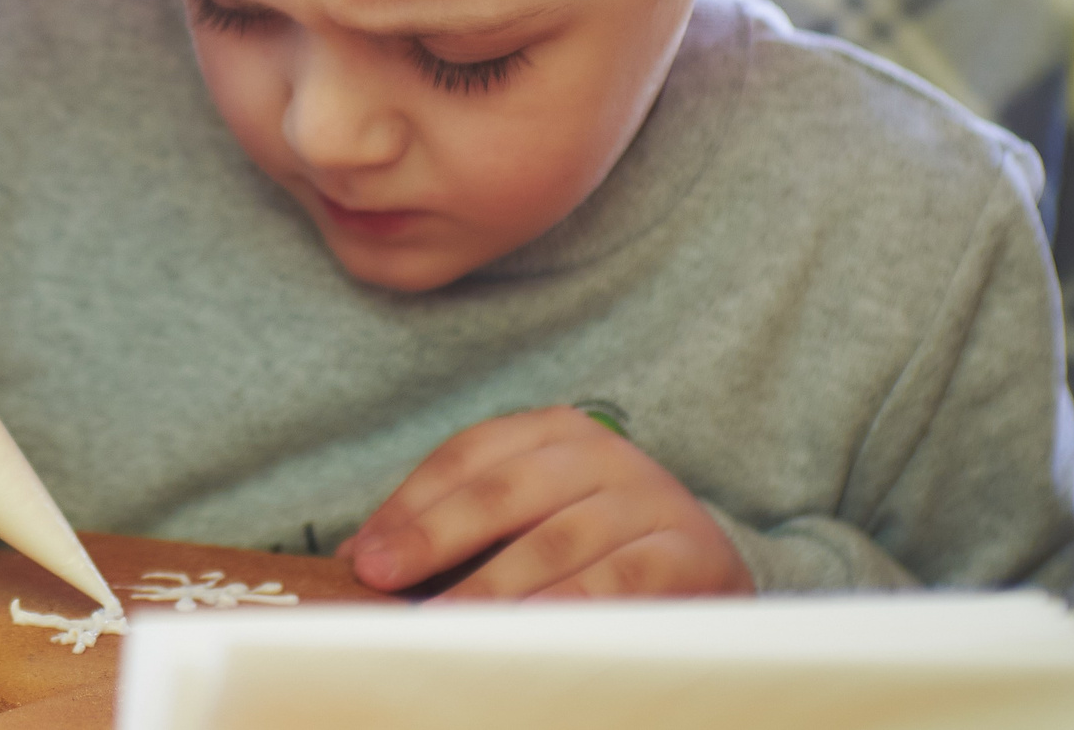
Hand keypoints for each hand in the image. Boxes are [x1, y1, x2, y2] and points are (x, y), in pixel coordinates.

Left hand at [337, 408, 753, 600]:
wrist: (713, 576)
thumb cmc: (596, 550)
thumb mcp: (530, 523)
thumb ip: (454, 532)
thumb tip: (359, 559)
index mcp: (554, 432)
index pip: (467, 456)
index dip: (411, 505)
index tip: (363, 558)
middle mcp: (604, 454)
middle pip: (505, 490)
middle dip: (436, 537)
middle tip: (383, 582)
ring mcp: (651, 499)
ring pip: (557, 542)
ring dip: (493, 588)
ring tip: (443, 626)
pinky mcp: (691, 555)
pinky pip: (618, 586)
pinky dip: (567, 613)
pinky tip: (524, 640)